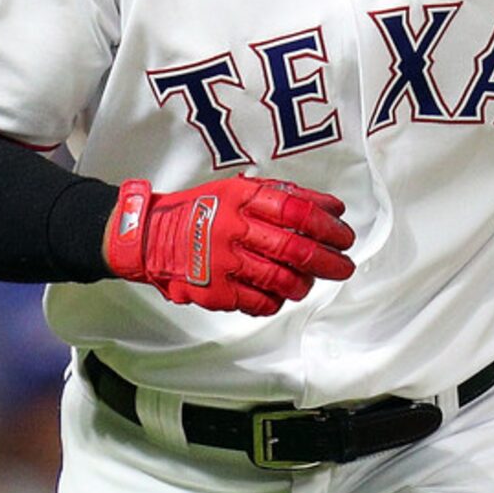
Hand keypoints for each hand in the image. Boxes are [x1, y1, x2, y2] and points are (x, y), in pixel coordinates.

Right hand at [104, 175, 354, 316]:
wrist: (149, 238)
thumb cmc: (200, 211)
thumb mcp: (235, 190)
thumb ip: (280, 196)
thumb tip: (330, 208)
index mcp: (240, 198)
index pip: (297, 211)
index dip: (327, 225)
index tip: (344, 234)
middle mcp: (233, 228)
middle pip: (295, 249)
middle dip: (329, 261)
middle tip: (344, 266)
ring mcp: (223, 262)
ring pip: (282, 279)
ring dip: (304, 284)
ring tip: (308, 282)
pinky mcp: (215, 291)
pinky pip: (260, 302)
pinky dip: (276, 300)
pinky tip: (278, 294)